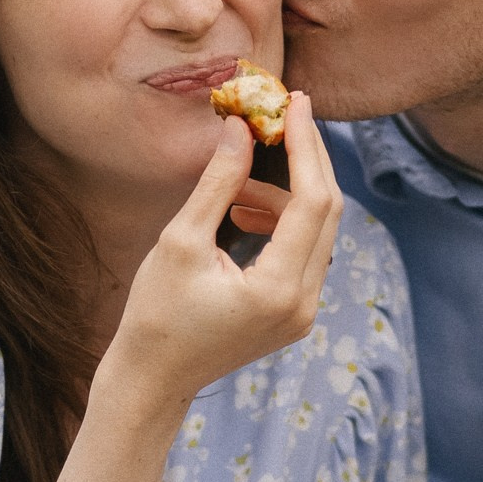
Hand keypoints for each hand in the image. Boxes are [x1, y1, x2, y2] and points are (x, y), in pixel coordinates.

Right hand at [101, 91, 341, 419]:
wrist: (154, 378)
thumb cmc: (155, 314)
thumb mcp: (180, 241)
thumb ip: (217, 182)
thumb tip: (241, 128)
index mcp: (278, 290)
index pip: (312, 202)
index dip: (306, 146)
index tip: (294, 103)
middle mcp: (303, 304)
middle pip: (328, 212)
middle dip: (308, 158)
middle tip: (286, 114)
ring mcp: (304, 312)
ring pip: (319, 230)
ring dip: (287, 193)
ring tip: (238, 185)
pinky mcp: (295, 313)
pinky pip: (305, 251)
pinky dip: (283, 221)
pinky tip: (242, 212)